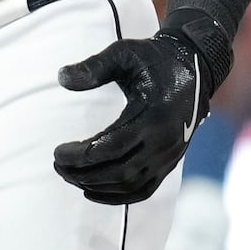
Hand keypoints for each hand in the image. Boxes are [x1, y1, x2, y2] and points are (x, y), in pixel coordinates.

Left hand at [53, 32, 206, 205]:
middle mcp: (165, 142)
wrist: (193, 67)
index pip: (113, 147)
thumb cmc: (153, 59)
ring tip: (68, 175)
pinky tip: (90, 189)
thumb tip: (61, 77)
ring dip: (96, 185)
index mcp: (154, 116)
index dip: (81, 155)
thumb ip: (94, 66)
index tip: (57, 153)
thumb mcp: (124, 53)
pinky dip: (117, 196)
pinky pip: (144, 189)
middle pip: (121, 171)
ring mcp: (170, 155)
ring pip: (131, 185)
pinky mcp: (170, 162)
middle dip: (84, 174)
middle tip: (57, 165)